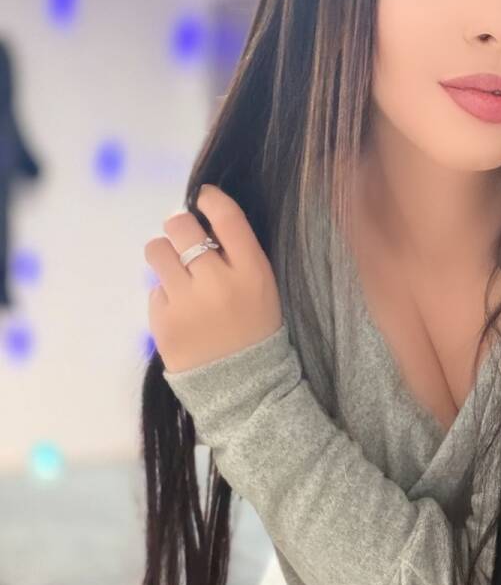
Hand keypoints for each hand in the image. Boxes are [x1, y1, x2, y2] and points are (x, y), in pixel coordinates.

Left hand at [145, 184, 282, 374]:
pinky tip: (181, 311)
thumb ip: (239, 254)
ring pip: (157, 251)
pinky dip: (165, 295)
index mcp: (252, 271)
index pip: (227, 217)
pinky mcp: (163, 321)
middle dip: (179, 226)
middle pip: (182, 226)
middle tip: (183, 238)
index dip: (210, 198)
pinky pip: (155, 290)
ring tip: (175, 270)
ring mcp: (187, 302)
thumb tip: (203, 220)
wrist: (245, 387)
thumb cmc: (256, 328)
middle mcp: (218, 281)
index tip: (203, 197)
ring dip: (164, 254)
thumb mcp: (262, 286)